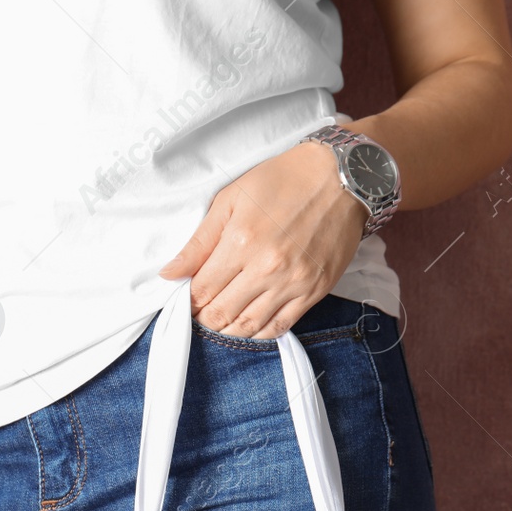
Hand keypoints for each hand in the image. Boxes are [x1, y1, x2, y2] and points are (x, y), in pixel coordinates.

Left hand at [160, 141, 366, 338]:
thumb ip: (199, 241)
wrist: (342, 177)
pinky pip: (280, 326)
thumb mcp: (231, 199)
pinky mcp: (314, 291)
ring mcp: (293, 283)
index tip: (186, 299)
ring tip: (221, 320)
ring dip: (228, 329)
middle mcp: (267, 268)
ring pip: (249, 326)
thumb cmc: (283, 181)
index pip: (202, 290)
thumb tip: (169, 273)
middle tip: (200, 312)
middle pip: (222, 313)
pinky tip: (249, 325)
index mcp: (241, 242)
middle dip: (204, 318)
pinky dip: (259, 333)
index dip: (188, 300)